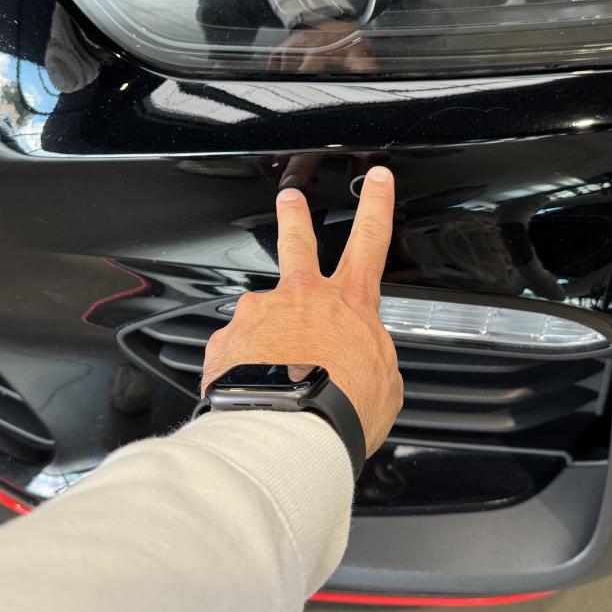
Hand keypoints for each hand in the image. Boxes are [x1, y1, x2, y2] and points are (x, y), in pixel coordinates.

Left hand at [201, 166, 403, 456]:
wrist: (290, 430)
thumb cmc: (342, 410)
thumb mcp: (384, 385)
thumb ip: (371, 361)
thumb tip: (361, 363)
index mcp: (349, 304)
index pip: (370, 241)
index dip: (377, 206)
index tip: (378, 181)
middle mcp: (300, 298)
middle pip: (298, 242)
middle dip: (296, 216)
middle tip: (290, 197)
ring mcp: (259, 315)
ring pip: (261, 311)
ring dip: (263, 334)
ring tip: (271, 373)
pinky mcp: (227, 340)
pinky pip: (236, 352)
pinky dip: (243, 370)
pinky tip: (252, 393)